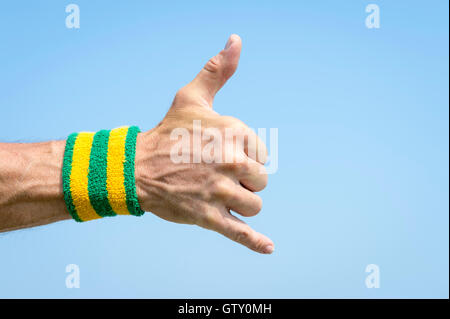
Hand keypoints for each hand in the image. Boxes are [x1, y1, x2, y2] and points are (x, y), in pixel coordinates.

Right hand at [135, 34, 273, 253]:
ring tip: (216, 193)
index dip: (244, 156)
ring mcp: (219, 191)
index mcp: (233, 132)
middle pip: (261, 181)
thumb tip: (236, 40)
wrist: (134, 167)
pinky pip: (239, 232)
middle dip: (244, 180)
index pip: (261, 153)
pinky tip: (269, 248)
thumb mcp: (192, 97)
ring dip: (241, 202)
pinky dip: (255, 242)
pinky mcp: (208, 217)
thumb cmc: (167, 132)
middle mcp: (230, 161)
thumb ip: (217, 71)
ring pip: (254, 204)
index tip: (220, 155)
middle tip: (215, 174)